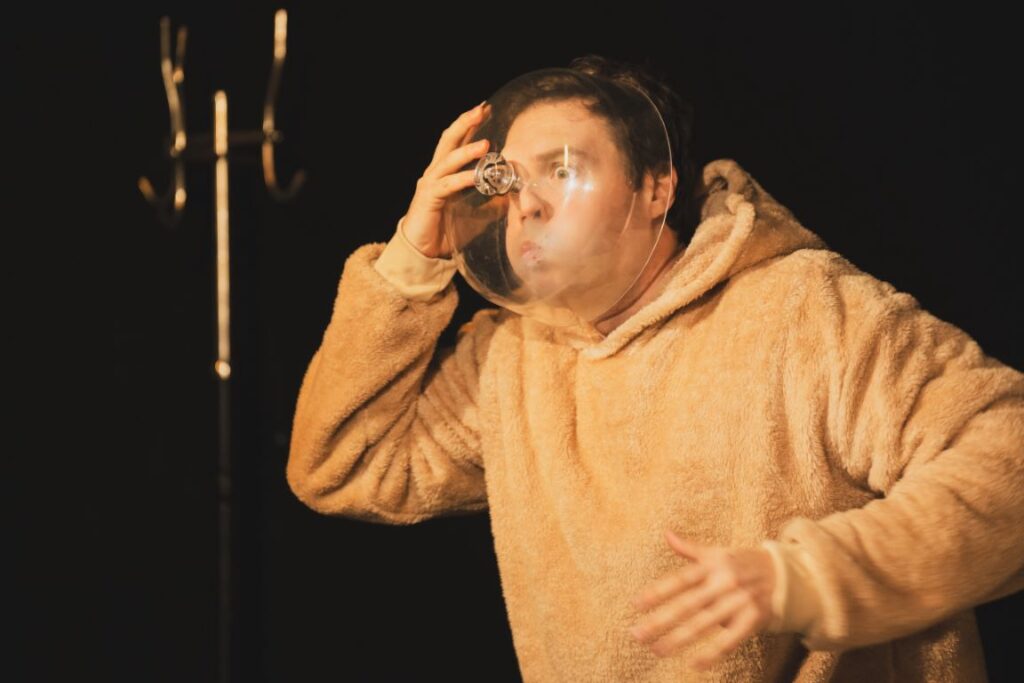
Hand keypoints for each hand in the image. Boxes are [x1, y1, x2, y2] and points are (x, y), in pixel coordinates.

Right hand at [401, 101, 491, 257]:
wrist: (424, 253)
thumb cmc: (446, 232)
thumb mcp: (477, 216)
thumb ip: (492, 205)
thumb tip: (511, 196)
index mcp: (446, 173)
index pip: (459, 142)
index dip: (471, 125)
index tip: (487, 109)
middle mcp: (436, 173)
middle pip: (449, 140)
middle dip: (465, 123)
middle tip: (482, 110)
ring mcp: (430, 184)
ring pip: (449, 160)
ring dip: (468, 151)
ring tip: (486, 144)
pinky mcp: (428, 198)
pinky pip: (448, 185)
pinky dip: (463, 179)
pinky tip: (477, 177)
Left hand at [627, 529, 775, 670]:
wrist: (785, 574)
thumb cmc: (742, 564)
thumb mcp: (718, 553)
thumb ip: (690, 549)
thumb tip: (667, 534)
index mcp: (712, 565)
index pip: (679, 580)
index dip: (657, 592)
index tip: (635, 605)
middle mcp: (724, 582)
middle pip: (687, 604)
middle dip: (660, 620)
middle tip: (637, 634)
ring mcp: (739, 601)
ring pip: (704, 623)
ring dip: (679, 638)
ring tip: (657, 650)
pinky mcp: (753, 619)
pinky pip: (730, 639)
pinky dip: (712, 653)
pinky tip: (693, 663)